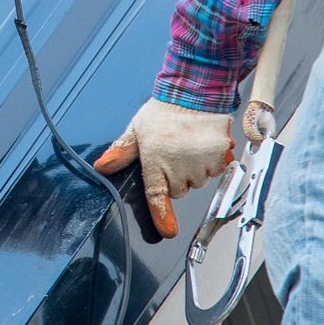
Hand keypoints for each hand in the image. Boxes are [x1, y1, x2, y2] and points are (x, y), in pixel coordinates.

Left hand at [92, 98, 234, 238]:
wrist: (195, 93)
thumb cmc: (165, 111)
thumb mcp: (137, 130)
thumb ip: (122, 152)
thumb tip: (102, 166)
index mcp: (155, 162)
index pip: (158, 196)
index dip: (162, 216)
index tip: (168, 231)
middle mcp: (180, 166)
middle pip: (179, 190)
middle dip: (176, 178)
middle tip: (173, 154)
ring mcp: (202, 163)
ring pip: (197, 181)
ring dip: (194, 170)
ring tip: (187, 146)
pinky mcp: (220, 158)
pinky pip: (215, 171)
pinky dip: (210, 163)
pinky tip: (202, 146)